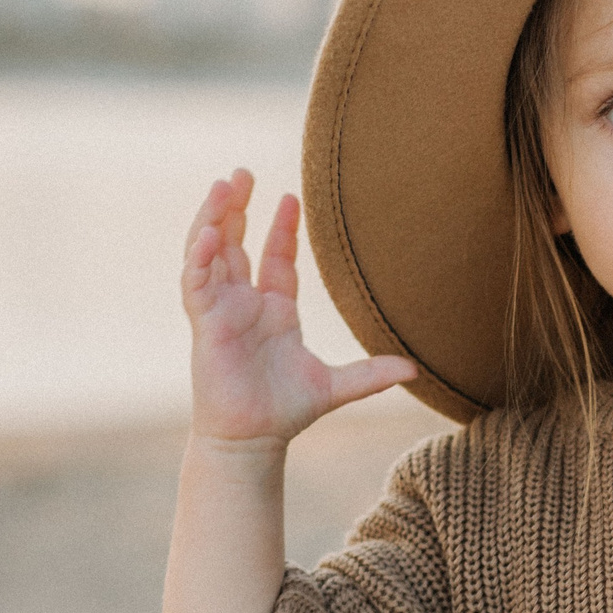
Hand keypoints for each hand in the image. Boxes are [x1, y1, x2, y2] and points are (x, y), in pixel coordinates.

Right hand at [181, 169, 415, 445]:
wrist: (254, 439)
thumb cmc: (287, 411)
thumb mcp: (336, 385)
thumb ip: (372, 373)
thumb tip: (416, 369)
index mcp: (274, 310)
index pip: (275, 258)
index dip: (281, 228)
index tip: (290, 197)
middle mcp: (244, 304)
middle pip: (236, 243)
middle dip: (237, 208)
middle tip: (242, 172)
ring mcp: (221, 311)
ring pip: (210, 253)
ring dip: (213, 219)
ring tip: (222, 185)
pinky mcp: (203, 324)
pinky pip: (196, 283)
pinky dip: (200, 257)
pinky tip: (209, 233)